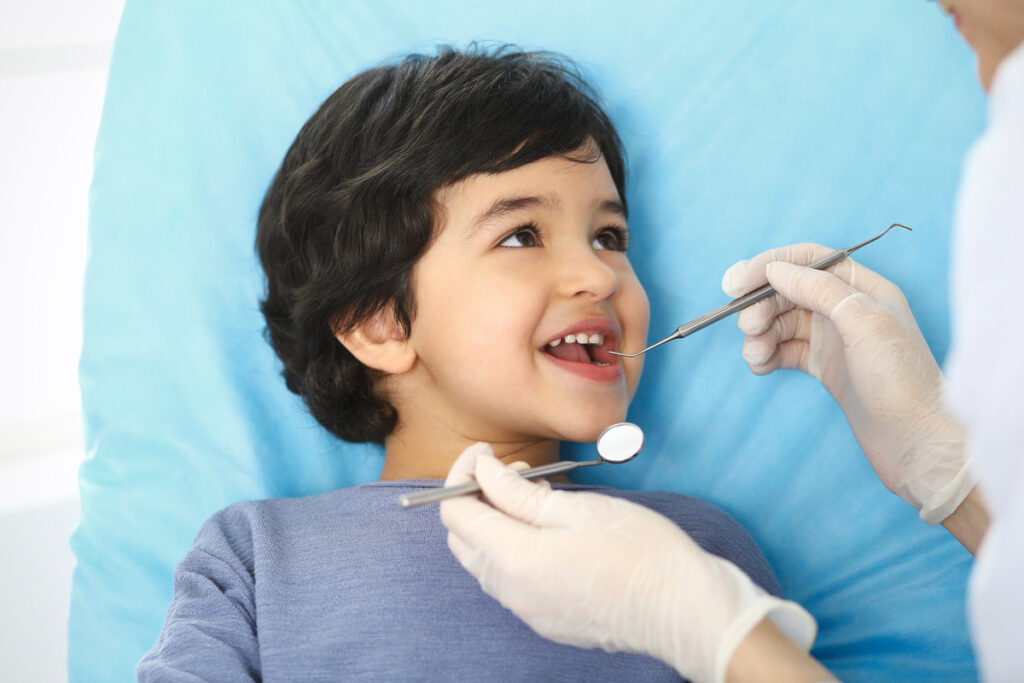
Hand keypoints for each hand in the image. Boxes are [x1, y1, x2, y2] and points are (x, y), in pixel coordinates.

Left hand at [440, 443, 814, 682]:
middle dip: (474, 498)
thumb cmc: (642, 551)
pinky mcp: (547, 619)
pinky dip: (513, 549)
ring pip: (485, 561)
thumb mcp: (577, 507)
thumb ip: (519, 492)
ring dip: (495, 523)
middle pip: (463, 539)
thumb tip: (482, 471)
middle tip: (511, 471)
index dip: (462, 474)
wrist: (685, 611)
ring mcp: (528, 611)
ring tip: (535, 496)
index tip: (485, 451)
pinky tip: (548, 530)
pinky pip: (510, 581)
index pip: (455, 513)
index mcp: (514, 559)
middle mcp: (512, 591)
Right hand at [722, 243, 973, 523]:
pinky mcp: (825, 367)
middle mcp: (847, 309)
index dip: (768, 266)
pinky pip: (786, 351)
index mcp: (864, 289)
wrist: (917, 443)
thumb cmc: (903, 382)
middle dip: (762, 306)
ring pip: (783, 323)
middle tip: (747, 328)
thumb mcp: (863, 323)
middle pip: (789, 292)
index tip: (734, 284)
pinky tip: (761, 367)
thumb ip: (820, 290)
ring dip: (761, 335)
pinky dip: (768, 356)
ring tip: (755, 356)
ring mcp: (835, 339)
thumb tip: (776, 270)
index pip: (808, 260)